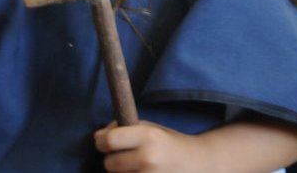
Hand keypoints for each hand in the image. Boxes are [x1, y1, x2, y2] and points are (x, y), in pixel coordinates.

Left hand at [94, 121, 209, 172]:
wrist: (197, 164)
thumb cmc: (169, 142)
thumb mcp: (150, 128)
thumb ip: (124, 129)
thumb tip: (98, 136)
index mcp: (148, 137)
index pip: (110, 140)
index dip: (101, 141)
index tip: (102, 141)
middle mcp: (149, 158)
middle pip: (109, 163)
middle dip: (112, 159)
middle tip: (124, 156)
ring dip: (121, 172)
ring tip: (136, 166)